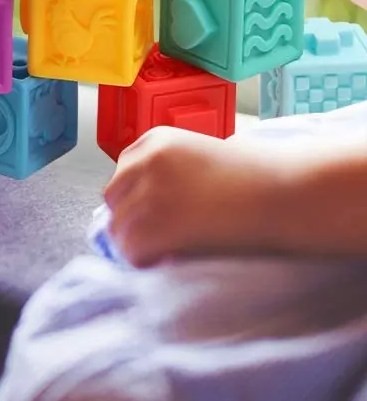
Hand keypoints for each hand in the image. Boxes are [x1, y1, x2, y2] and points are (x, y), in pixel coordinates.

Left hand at [104, 127, 284, 266]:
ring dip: (140, 243)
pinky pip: (130, 251)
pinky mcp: (152, 224)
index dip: (139, 199)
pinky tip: (173, 258)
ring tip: (174, 249)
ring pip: (118, 228)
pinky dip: (146, 261)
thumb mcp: (201, 158)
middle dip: (134, 219)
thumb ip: (169, 173)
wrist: (286, 192)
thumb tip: (147, 207)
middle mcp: (144, 161)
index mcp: (155, 139)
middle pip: (114, 198)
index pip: (123, 173)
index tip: (161, 214)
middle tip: (168, 237)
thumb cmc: (257, 178)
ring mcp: (145, 191)